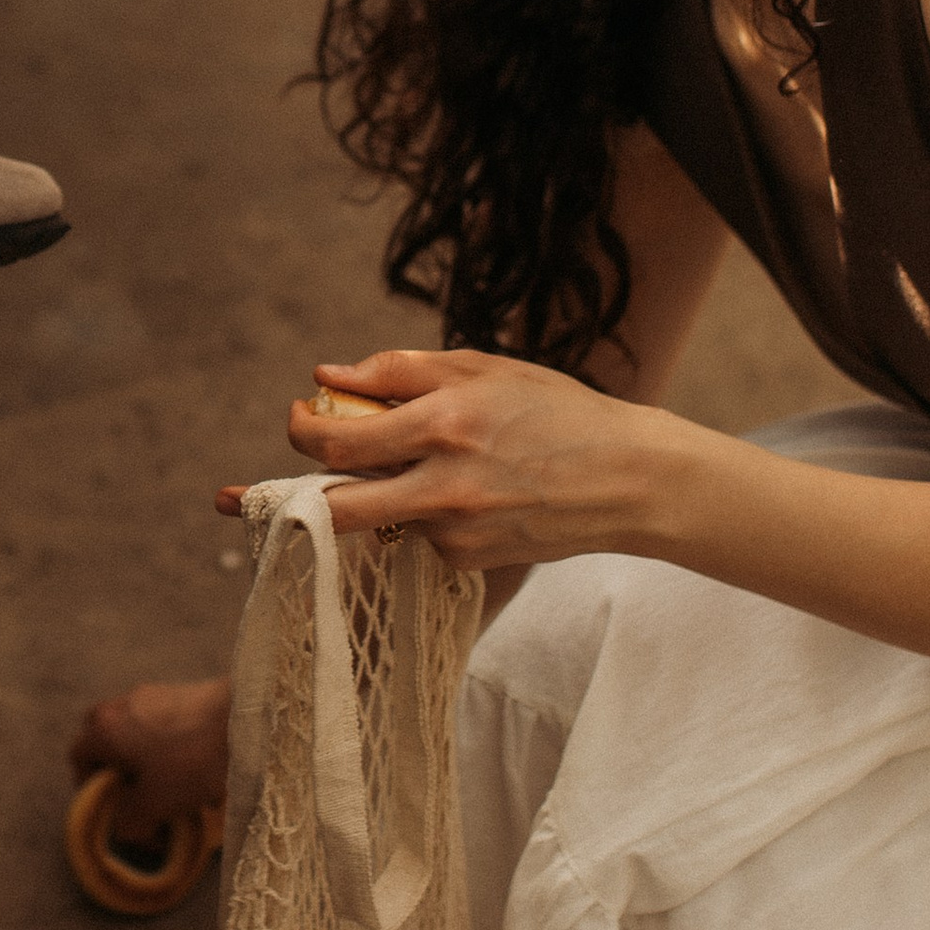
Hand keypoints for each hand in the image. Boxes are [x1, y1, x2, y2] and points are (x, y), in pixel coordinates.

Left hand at [216, 348, 700, 580]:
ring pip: (380, 518)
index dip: (302, 429)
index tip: (301, 414)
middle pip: (336, 506)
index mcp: (443, 424)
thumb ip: (397, 370)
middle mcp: (442, 486)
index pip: (337, 441)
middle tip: (313, 464)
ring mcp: (454, 532)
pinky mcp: (468, 561)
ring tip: (431, 464)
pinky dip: (425, 514)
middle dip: (303, 489)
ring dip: (381, 492)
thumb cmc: (556, 411)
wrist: (628, 479)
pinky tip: (471, 494)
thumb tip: (327, 376)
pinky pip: (420, 536)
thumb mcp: (482, 368)